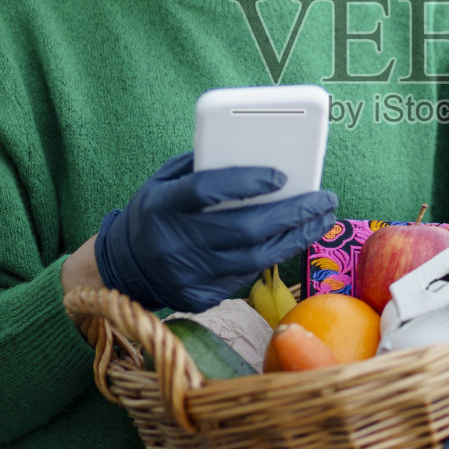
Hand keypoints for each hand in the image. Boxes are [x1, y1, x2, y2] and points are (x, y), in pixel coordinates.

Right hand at [94, 151, 338, 311]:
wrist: (124, 268)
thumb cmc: (155, 212)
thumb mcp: (165, 181)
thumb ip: (202, 165)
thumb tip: (254, 151)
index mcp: (161, 205)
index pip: (207, 191)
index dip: (246, 182)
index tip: (282, 175)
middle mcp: (174, 243)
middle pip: (244, 228)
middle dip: (292, 213)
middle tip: (324, 199)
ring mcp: (188, 275)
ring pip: (255, 257)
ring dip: (296, 237)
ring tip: (322, 219)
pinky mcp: (200, 297)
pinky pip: (247, 275)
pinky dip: (275, 255)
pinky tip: (296, 239)